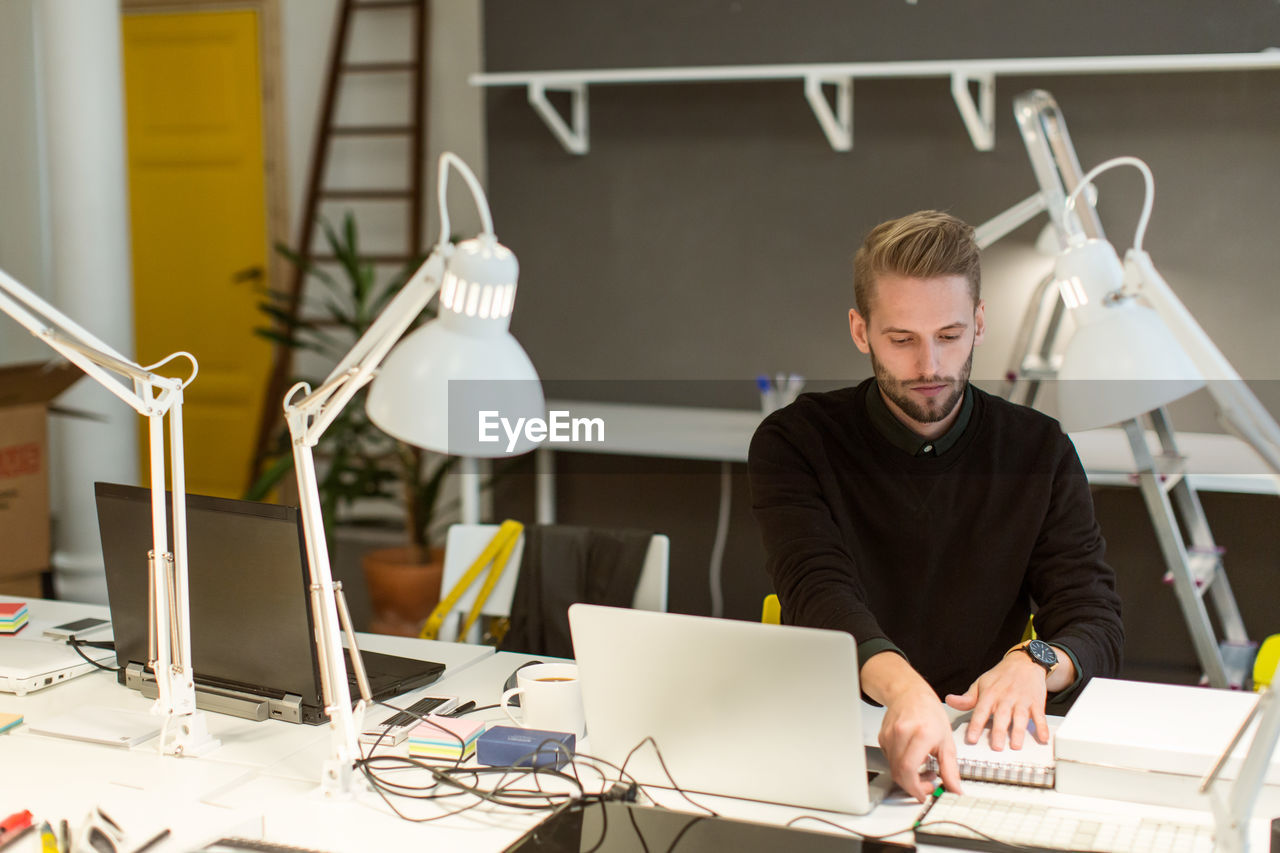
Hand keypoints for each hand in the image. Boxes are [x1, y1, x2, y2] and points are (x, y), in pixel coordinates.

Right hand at [878, 682, 961, 801]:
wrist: (910, 693)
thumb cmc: (929, 712)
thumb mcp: (947, 741)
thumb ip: (950, 769)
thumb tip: (955, 789)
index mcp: (920, 734)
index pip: (909, 769)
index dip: (914, 787)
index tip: (924, 794)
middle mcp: (901, 734)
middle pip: (899, 772)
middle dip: (913, 786)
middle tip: (927, 785)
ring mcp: (889, 736)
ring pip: (894, 768)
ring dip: (908, 776)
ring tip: (924, 768)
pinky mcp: (883, 738)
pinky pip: (890, 760)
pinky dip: (901, 765)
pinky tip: (913, 758)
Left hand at [944, 653, 1049, 750]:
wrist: (1024, 662)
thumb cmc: (1001, 676)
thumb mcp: (981, 684)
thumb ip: (967, 698)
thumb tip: (950, 701)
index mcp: (990, 695)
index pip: (981, 711)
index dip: (976, 725)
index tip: (972, 738)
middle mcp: (1006, 698)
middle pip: (1002, 716)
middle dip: (999, 732)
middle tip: (996, 746)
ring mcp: (1022, 700)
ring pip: (1020, 717)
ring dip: (1019, 732)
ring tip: (1016, 745)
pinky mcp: (1036, 702)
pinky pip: (1040, 716)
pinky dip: (1042, 727)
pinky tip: (1043, 737)